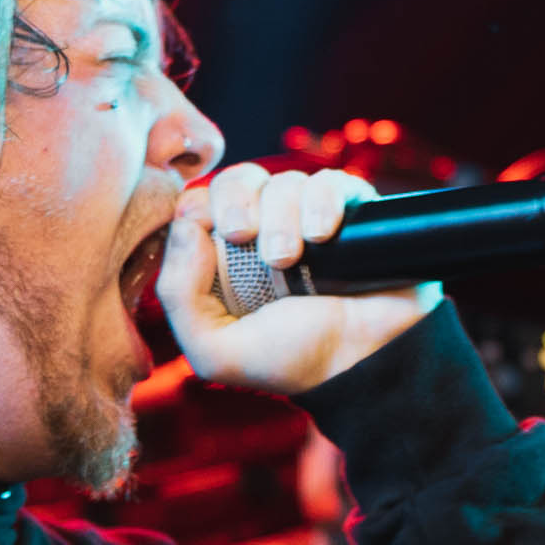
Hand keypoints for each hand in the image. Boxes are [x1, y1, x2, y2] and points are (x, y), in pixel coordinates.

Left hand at [157, 162, 438, 396]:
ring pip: (282, 181)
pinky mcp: (351, 212)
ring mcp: (307, 220)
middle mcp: (265, 232)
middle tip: (242, 236)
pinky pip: (328, 182)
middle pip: (236, 179)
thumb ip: (178, 296)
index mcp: (225, 260)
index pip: (197, 203)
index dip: (198, 209)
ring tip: (290, 259)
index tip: (212, 238)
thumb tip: (186, 224)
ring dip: (280, 218)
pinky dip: (320, 201)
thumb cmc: (292, 360)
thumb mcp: (215, 351)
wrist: (366, 365)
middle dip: (234, 201)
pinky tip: (322, 234)